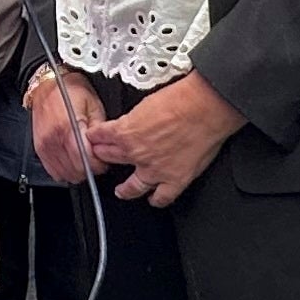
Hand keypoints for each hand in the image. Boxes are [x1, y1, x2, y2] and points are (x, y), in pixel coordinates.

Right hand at [25, 66, 103, 183]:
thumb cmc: (70, 90)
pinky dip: (64, 171)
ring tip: (84, 159)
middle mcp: (53, 138)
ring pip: (64, 174)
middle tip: (96, 158)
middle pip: (75, 170)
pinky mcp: (39, 149)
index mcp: (68, 127)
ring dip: (77, 171)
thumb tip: (104, 147)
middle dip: (90, 168)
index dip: (99, 164)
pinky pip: (53, 171)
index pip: (85, 160)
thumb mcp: (93, 104)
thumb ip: (99, 128)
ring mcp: (44, 145)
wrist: (47, 84)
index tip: (104, 160)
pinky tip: (71, 161)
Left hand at [87, 69, 243, 205]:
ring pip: (133, 187)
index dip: (96, 137)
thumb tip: (135, 122)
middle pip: (112, 159)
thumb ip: (135, 118)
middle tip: (103, 159)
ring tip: (121, 191)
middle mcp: (137, 154)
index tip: (94, 138)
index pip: (102, 136)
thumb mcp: (145, 102)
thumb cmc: (182, 98)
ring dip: (124, 189)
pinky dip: (157, 200)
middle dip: (104, 158)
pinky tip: (154, 200)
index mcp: (126, 131)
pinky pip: (162, 197)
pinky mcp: (176, 179)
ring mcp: (156, 170)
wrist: (205, 107)